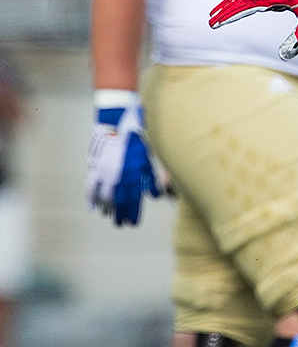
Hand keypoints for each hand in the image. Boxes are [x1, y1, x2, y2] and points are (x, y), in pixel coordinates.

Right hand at [86, 98, 161, 225]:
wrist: (116, 121)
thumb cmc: (137, 140)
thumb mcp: (149, 158)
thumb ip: (152, 178)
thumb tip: (157, 197)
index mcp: (135, 174)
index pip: (134, 199)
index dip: (132, 213)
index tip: (132, 224)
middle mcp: (120, 175)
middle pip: (119, 201)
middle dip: (120, 214)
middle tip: (120, 225)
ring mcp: (105, 171)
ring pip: (105, 196)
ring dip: (106, 208)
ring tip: (108, 217)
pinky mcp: (94, 166)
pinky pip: (90, 186)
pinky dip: (91, 198)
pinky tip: (92, 208)